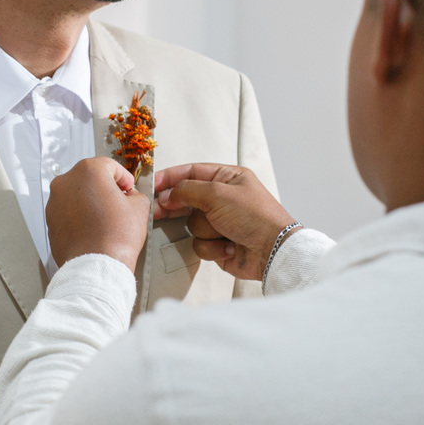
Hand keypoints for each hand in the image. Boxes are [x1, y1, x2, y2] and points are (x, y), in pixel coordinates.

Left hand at [47, 157, 150, 269]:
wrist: (95, 267)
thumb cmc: (115, 237)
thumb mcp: (139, 207)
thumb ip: (135, 194)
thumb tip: (129, 196)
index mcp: (88, 171)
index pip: (110, 166)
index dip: (123, 177)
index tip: (128, 188)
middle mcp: (66, 181)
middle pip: (90, 177)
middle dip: (105, 187)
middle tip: (118, 202)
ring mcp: (54, 201)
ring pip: (77, 194)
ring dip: (90, 200)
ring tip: (105, 218)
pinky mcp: (50, 219)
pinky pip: (68, 210)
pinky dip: (79, 214)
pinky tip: (92, 227)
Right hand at [154, 164, 296, 279]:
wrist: (272, 251)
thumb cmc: (255, 217)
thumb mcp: (217, 194)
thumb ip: (187, 190)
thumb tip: (166, 195)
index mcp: (227, 178)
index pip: (191, 172)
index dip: (169, 178)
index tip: (151, 186)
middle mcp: (223, 198)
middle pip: (187, 199)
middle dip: (177, 207)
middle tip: (157, 212)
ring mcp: (221, 222)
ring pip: (192, 224)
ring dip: (205, 230)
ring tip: (223, 232)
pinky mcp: (219, 243)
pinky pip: (200, 244)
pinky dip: (213, 247)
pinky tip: (229, 247)